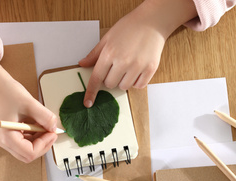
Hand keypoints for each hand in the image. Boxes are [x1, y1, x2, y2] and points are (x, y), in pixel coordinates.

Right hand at [0, 55, 57, 162]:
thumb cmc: (6, 91)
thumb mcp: (30, 104)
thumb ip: (45, 117)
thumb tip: (54, 127)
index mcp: (6, 137)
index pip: (30, 152)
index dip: (44, 144)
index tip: (52, 132)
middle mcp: (3, 142)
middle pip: (28, 155)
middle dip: (42, 145)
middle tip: (51, 132)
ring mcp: (4, 138)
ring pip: (26, 149)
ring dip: (39, 140)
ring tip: (44, 125)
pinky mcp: (7, 133)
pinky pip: (23, 141)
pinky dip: (33, 136)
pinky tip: (37, 124)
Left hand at [79, 0, 197, 107]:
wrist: (152, 22)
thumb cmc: (129, 27)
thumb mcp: (107, 38)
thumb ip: (94, 54)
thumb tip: (82, 64)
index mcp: (109, 53)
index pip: (96, 78)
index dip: (91, 92)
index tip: (87, 103)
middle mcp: (123, 62)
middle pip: (110, 84)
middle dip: (110, 78)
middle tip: (117, 66)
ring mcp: (137, 66)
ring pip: (124, 87)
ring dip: (123, 81)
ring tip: (128, 66)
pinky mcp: (150, 69)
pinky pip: (139, 86)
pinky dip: (136, 82)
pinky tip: (137, 69)